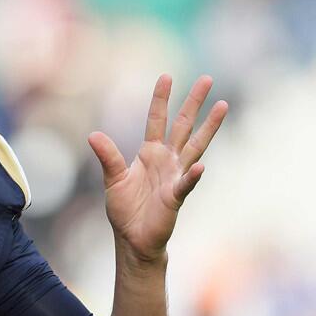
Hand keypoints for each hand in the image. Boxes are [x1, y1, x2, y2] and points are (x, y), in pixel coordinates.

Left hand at [88, 75, 227, 263]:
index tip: (166, 76)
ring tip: (223, 106)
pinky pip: (186, 183)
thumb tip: (93, 135)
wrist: (133, 239)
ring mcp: (175, 176)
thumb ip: (107, 157)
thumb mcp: (112, 179)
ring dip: (209, 127)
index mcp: (150, 153)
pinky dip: (192, 175)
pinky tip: (200, 165)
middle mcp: (167, 160)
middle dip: (194, 102)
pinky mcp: (176, 197)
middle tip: (207, 78)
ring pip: (196, 146)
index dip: (161, 99)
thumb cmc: (125, 209)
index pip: (157, 120)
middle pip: (183, 125)